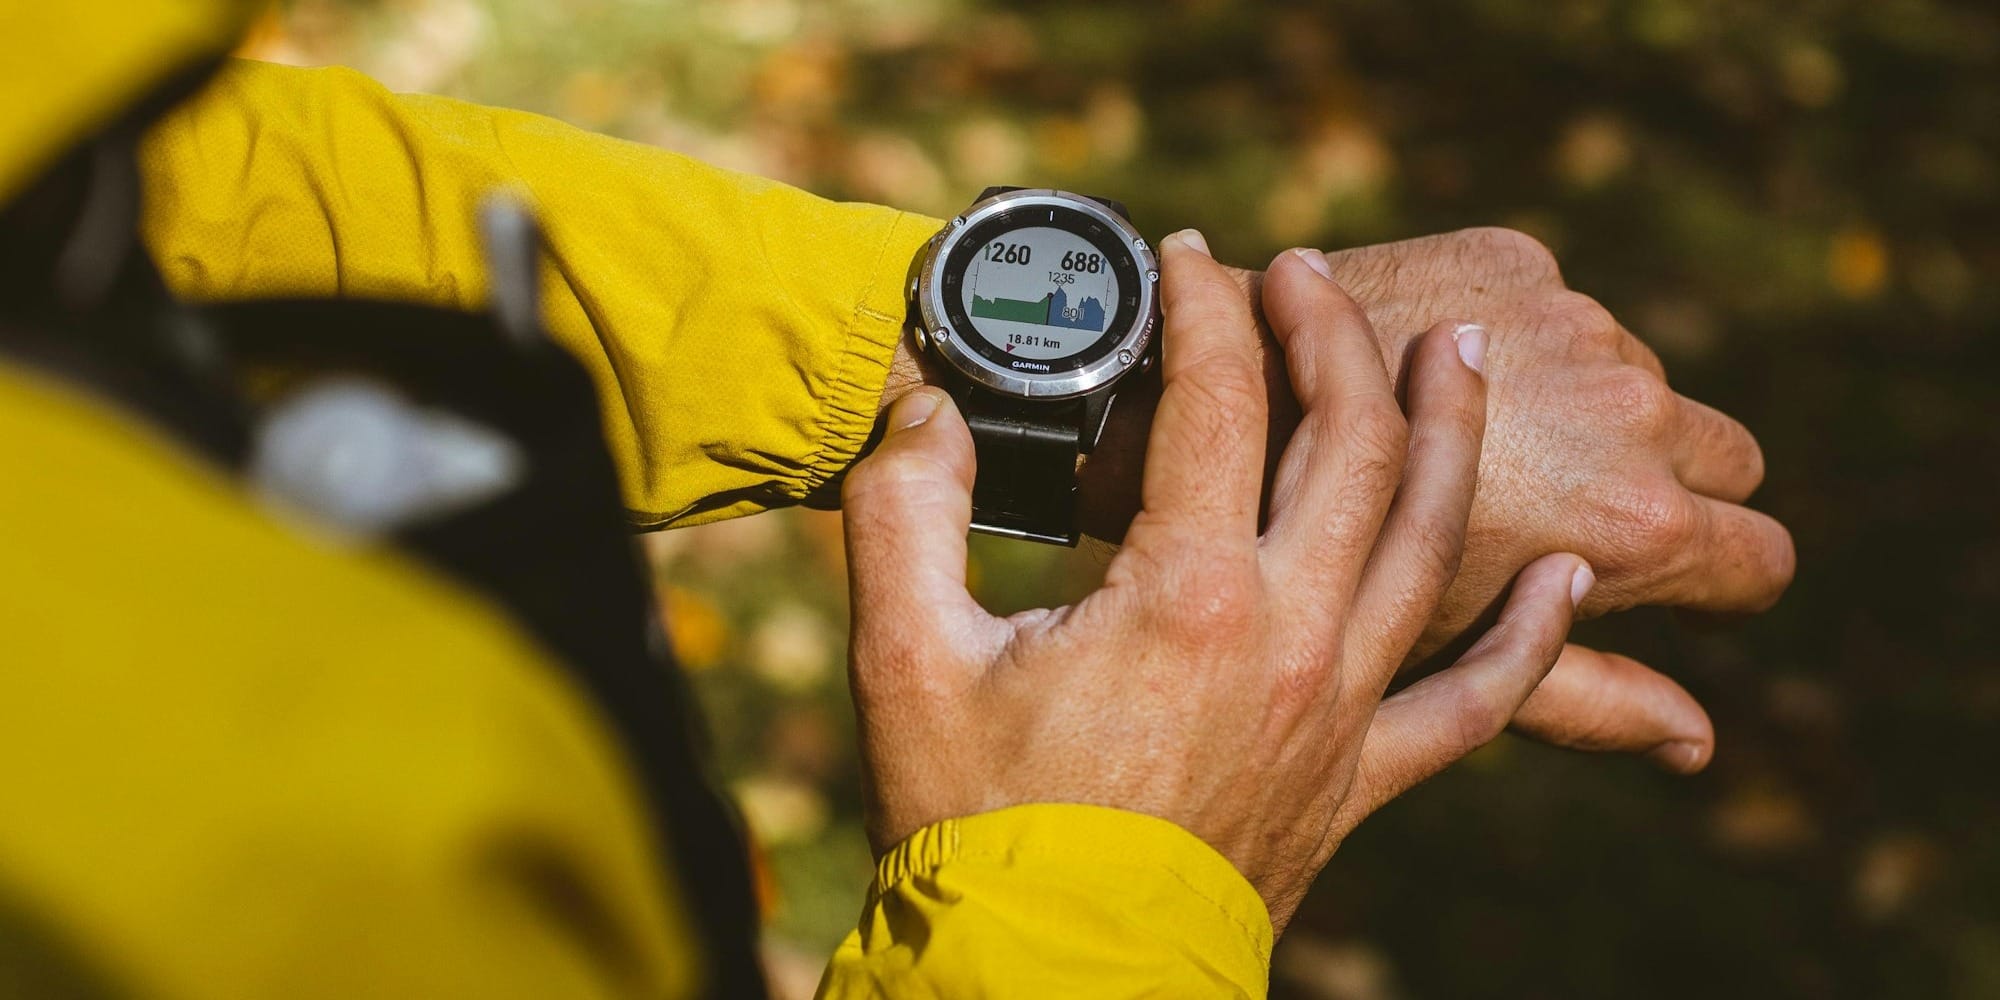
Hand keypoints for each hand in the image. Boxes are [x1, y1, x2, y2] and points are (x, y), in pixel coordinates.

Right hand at [844, 235, 1593, 932]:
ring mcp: (1340, 708)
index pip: (1215, 399)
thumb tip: (920, 408)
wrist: (1047, 977)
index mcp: (1186, 592)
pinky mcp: (1358, 777)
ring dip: (1450, 433)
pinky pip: (1479, 704)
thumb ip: (904, 509)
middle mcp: (1289, 633)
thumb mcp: (905, 655)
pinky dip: (1535, 641)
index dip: (1202, 306)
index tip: (1188, 256)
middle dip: (1335, 335)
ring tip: (1464, 351)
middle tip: (1310, 272)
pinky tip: (1574, 583)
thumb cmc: (973, 827)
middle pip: (1350, 442)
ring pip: (1431, 540)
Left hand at [1059, 228, 1794, 772]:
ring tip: (1489, 439)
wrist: (1179, 418)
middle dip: (1671, 483)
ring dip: (1588, 405)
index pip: (1752, 558)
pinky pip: (1561, 303)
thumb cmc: (1294, 586)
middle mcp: (1622, 414)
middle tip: (1589, 508)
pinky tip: (1445, 364)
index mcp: (1624, 525)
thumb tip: (1698, 745)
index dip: (1724, 579)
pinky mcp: (1507, 256)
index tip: (1678, 582)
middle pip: (1720, 452)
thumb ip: (1583, 697)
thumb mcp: (1444, 672)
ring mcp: (1570, 325)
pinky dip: (1526, 332)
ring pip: (1640, 374)